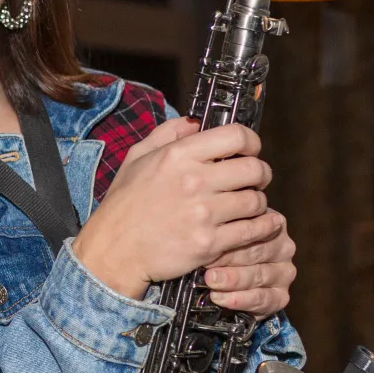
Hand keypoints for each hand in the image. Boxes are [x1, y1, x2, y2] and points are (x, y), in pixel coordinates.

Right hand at [73, 117, 283, 299]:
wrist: (113, 251)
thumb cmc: (124, 205)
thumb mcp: (136, 158)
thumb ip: (166, 134)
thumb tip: (194, 121)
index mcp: (178, 155)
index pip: (236, 136)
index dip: (251, 142)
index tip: (249, 151)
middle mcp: (193, 181)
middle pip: (254, 169)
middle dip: (260, 174)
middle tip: (254, 181)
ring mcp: (203, 214)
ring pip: (256, 201)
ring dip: (257, 203)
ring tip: (247, 206)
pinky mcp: (209, 243)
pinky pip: (251, 231)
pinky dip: (260, 228)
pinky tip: (255, 226)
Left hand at [203, 211, 295, 317]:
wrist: (220, 282)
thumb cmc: (216, 247)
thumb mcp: (219, 229)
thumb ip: (222, 224)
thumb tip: (209, 218)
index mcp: (271, 223)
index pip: (255, 226)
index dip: (231, 233)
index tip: (208, 238)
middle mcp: (283, 247)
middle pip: (257, 251)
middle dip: (229, 258)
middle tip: (206, 263)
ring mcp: (284, 272)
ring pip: (259, 275)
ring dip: (233, 279)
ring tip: (211, 280)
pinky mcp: (281, 296)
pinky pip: (264, 299)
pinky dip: (240, 300)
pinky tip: (221, 298)